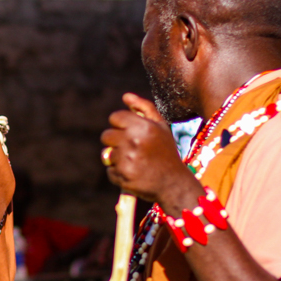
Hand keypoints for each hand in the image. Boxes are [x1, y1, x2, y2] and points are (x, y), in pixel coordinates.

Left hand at [101, 94, 199, 212]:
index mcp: (144, 126)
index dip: (121, 125)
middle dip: (116, 141)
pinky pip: (110, 170)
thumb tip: (125, 96)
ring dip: (118, 158)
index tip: (130, 133)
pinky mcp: (122, 176)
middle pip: (106, 135)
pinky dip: (118, 173)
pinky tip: (134, 173)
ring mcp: (127, 160)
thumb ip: (144, 108)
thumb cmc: (166, 152)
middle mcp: (134, 141)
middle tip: (131, 148)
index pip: (115, 117)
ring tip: (135, 162)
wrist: (174, 183)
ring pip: (107, 154)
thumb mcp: (161, 127)